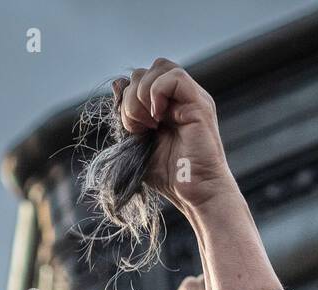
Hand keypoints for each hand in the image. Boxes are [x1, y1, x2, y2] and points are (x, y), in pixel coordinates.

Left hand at [114, 59, 232, 211]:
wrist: (195, 194)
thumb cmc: (171, 176)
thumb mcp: (136, 141)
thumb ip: (126, 114)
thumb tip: (117, 83)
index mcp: (168, 106)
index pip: (142, 79)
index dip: (127, 97)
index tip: (132, 127)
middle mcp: (181, 98)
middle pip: (149, 69)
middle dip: (132, 95)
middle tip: (137, 126)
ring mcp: (192, 99)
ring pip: (160, 67)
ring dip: (141, 94)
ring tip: (146, 123)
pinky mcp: (200, 104)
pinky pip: (174, 77)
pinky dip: (157, 92)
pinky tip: (157, 118)